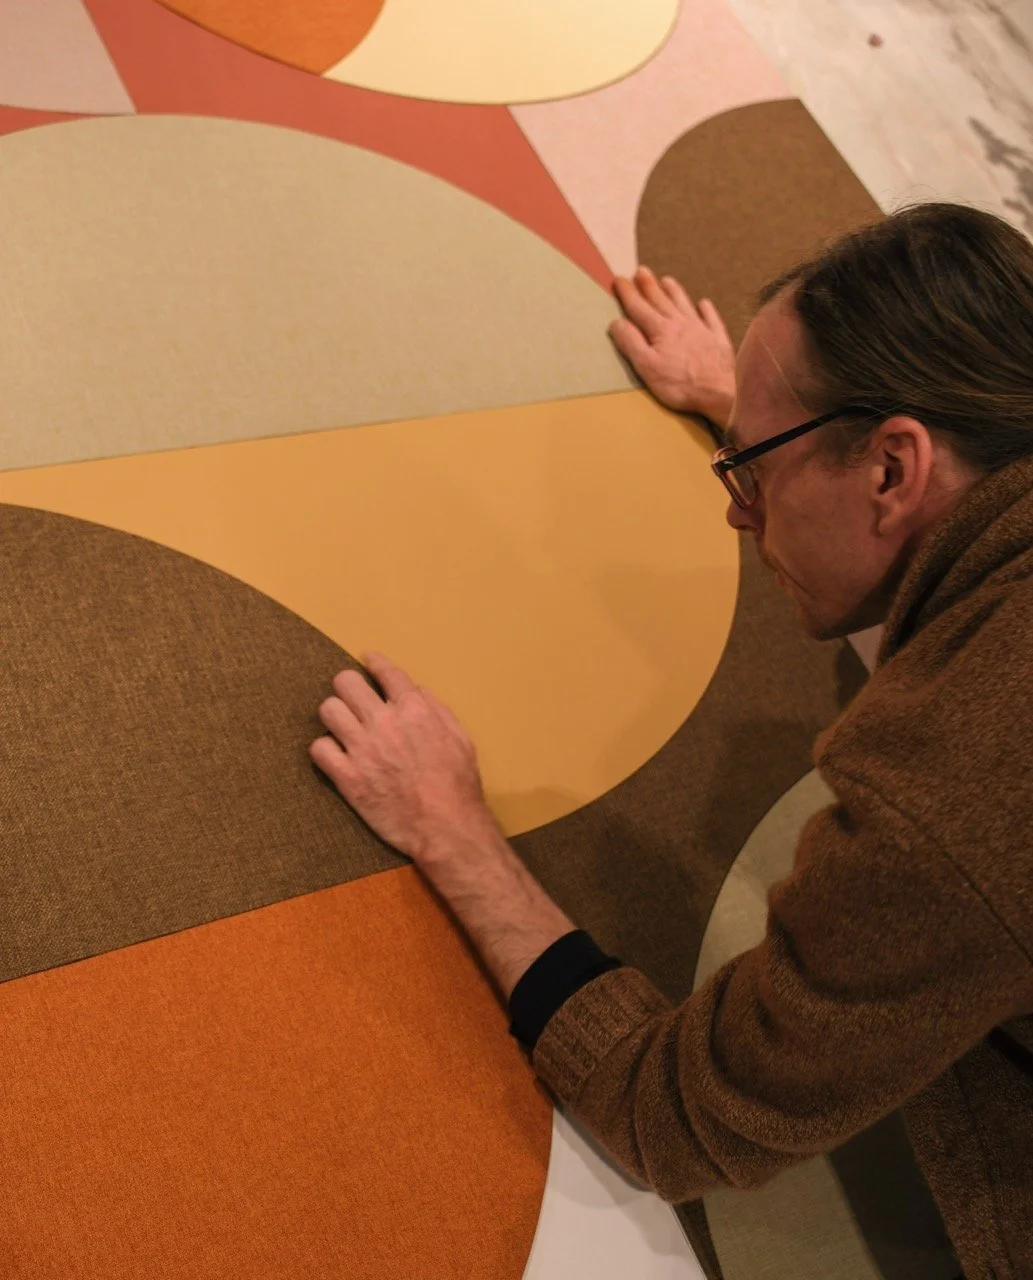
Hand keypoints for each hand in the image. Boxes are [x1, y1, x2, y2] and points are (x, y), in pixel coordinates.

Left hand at [310, 652, 493, 862]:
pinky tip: (335, 755)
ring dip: (335, 715)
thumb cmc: (458, 784)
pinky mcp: (347, 777)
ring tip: (342, 726)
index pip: (386, 672)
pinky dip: (325, 750)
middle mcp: (384, 722)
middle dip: (348, 686)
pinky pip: (318, 749)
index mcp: (414, 710)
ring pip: (328, 710)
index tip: (367, 659)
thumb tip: (417, 691)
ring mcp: (362, 749)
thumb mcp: (461, 738)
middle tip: (352, 698)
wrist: (445, 826)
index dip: (374, 661)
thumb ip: (437, 709)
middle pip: (346, 682)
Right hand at [609, 266, 735, 427]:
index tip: (619, 280)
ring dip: (674, 291)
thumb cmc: (681, 384)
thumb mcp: (647, 367)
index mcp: (660, 330)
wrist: (720, 391)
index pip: (639, 308)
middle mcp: (680, 324)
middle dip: (649, 285)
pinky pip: (711, 318)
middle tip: (641, 271)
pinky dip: (706, 309)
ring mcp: (701, 330)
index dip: (628, 293)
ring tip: (666, 280)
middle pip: (661, 300)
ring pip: (684, 304)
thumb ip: (631, 343)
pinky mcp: (718, 339)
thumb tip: (617, 322)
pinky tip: (704, 303)